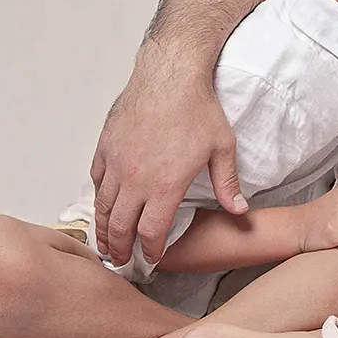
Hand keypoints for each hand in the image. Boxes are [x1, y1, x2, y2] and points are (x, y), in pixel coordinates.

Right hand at [91, 63, 244, 267]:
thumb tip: (240, 210)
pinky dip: (99, 196)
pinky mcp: (105, 147)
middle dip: (120, 248)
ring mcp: (116, 164)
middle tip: (120, 261)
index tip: (152, 258)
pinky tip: (103, 203)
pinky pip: (97, 179)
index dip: (151, 250)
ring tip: (104, 243)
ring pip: (103, 206)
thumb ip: (228, 184)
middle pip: (120, 226)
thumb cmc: (198, 109)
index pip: (151, 232)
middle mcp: (135, 180)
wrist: (170, 76)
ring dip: (102, 228)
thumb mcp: (223, 148)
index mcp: (164, 187)